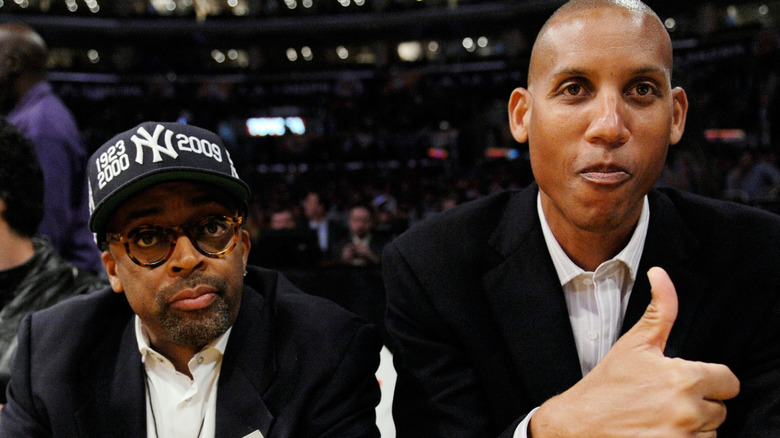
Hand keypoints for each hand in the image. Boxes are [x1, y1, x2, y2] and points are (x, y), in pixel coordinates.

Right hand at [530, 267, 739, 437]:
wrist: (579, 424)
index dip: (709, 379)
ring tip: (660, 416)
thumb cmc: (606, 384)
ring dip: (692, 425)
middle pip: (721, 408)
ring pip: (711, 431)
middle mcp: (687, 410)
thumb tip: (660, 274)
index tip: (685, 381)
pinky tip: (660, 431)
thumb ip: (660, 309)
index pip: (729, 381)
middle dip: (699, 403)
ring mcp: (682, 437)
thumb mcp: (634, 343)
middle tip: (665, 398)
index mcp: (683, 378)